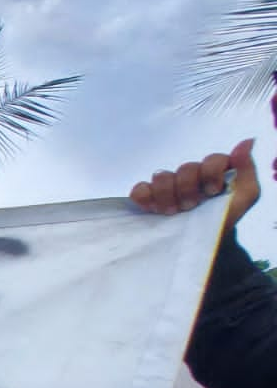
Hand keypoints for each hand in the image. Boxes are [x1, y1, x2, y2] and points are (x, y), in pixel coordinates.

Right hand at [130, 138, 259, 233]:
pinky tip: (152, 209)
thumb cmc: (223, 219)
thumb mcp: (246, 196)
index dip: (211, 174)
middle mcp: (190, 176)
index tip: (212, 193)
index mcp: (213, 172)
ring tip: (172, 213)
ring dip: (167, 196)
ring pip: (161, 176)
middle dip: (188, 189)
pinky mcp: (148, 198)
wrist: (200, 245)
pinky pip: (139, 188)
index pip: (212, 159)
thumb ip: (247, 170)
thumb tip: (246, 142)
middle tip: (191, 207)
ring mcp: (167, 186)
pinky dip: (143, 196)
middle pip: (185, 168)